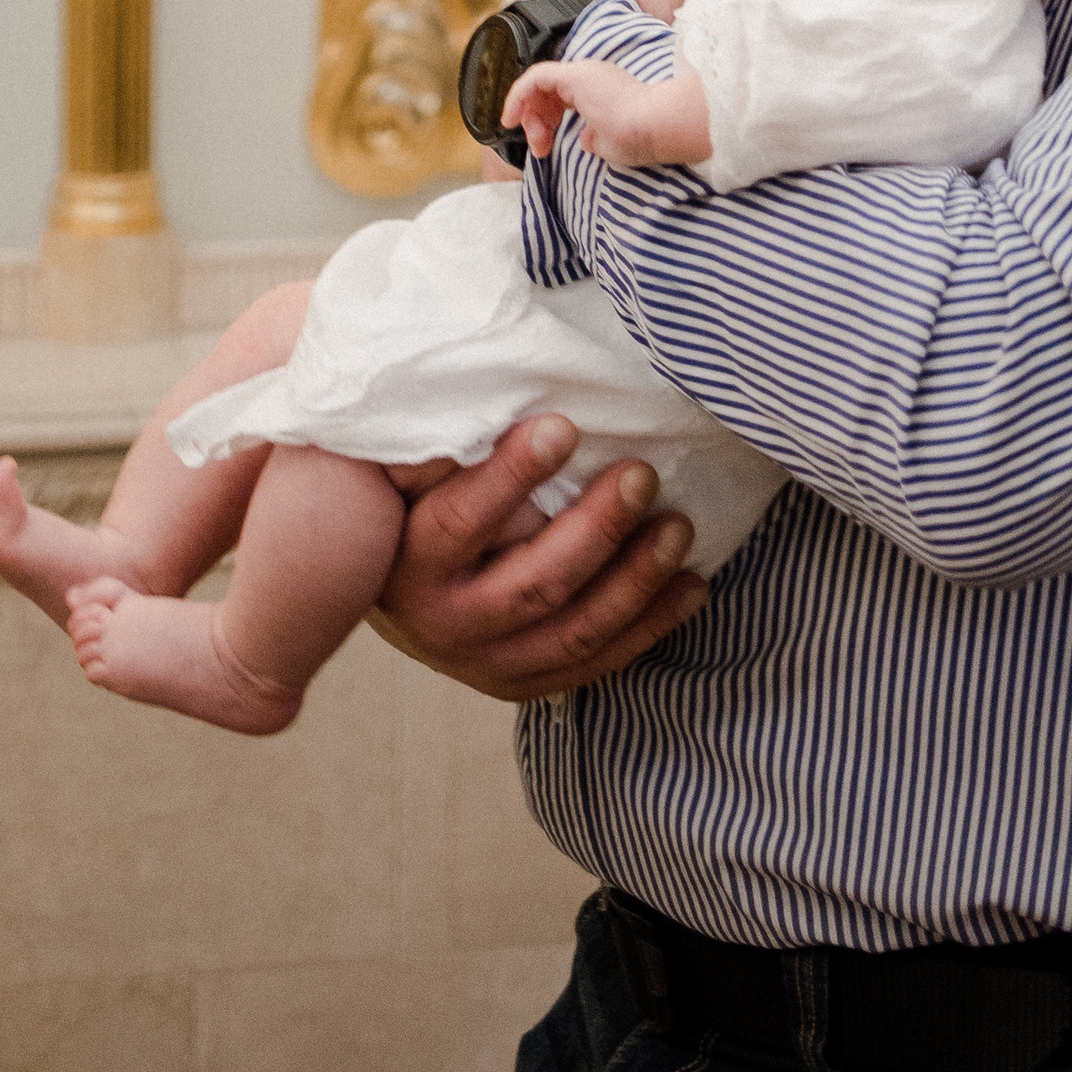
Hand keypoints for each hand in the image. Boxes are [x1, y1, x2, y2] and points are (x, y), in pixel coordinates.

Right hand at [368, 414, 705, 698]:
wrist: (380, 587)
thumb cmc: (403, 506)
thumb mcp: (398, 473)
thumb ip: (434, 442)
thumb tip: (482, 390)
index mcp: (406, 564)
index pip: (461, 520)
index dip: (512, 475)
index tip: (564, 427)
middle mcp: (444, 622)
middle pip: (534, 583)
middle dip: (597, 529)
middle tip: (642, 475)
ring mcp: (485, 663)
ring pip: (574, 631)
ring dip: (635, 580)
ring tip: (678, 529)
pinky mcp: (522, 681)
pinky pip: (596, 662)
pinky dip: (649, 626)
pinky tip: (692, 587)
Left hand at [505, 54, 713, 168]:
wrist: (656, 127)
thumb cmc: (642, 137)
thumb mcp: (611, 143)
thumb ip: (594, 138)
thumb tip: (584, 140)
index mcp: (600, 90)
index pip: (562, 97)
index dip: (545, 117)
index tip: (541, 142)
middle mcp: (591, 76)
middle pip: (547, 91)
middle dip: (536, 121)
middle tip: (541, 148)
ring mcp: (584, 73)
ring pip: (539, 84)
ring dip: (530, 115)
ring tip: (537, 144)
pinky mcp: (576, 75)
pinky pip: (535, 78)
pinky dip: (518, 96)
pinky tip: (511, 117)